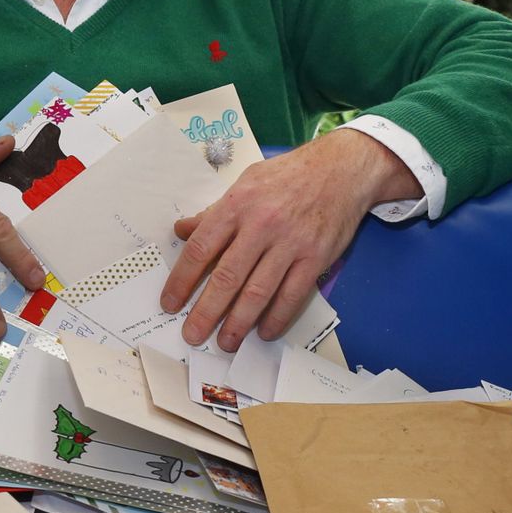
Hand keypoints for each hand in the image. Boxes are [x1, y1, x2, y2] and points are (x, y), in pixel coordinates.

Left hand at [161, 129, 413, 350]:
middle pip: (227, 277)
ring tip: (226, 342)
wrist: (341, 170)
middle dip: (206, 312)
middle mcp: (261, 225)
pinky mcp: (315, 258)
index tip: (170, 303)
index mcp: (237, 205)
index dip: (182, 280)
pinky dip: (277, 318)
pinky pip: (291, 295)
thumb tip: (182, 230)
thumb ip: (215, 211)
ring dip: (239, 322)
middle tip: (192, 334)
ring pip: (258, 292)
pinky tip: (264, 332)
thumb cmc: (289, 176)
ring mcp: (290, 243)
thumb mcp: (245, 183)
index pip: (201, 248)